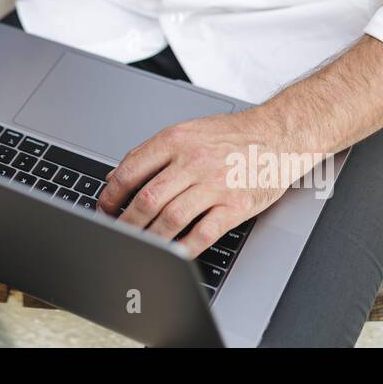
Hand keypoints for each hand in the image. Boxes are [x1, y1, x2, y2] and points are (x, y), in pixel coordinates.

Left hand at [97, 108, 303, 257]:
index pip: (131, 171)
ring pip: (171, 218)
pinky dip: (185, 247)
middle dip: (127, 222)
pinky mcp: (236, 205)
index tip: (105, 209)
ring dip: (151, 237)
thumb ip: (151, 153)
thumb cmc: (231, 135)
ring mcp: (215, 184)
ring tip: (141, 245)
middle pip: (148, 199)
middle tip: (118, 233)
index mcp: (175, 141)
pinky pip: (204, 232)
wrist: (277, 134)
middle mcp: (193, 161)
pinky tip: (174, 252)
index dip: (111, 195)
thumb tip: (116, 175)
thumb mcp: (186, 131)